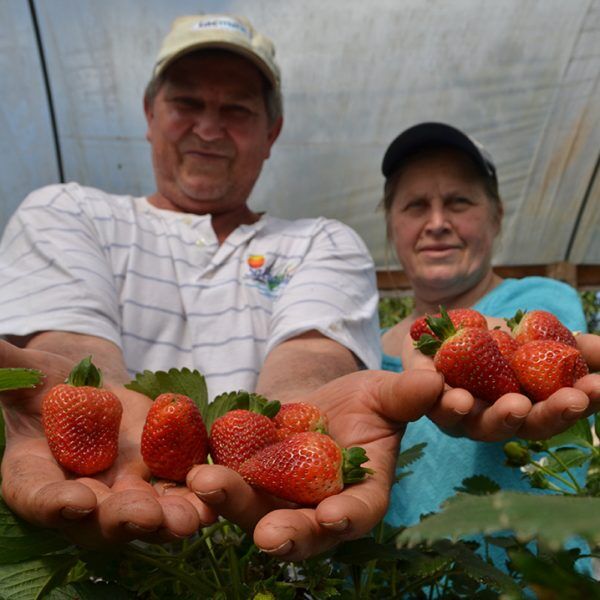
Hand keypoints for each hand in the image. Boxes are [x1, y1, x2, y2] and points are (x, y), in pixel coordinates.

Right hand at [0, 340, 214, 545]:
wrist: (92, 389)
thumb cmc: (50, 384)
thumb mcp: (28, 373)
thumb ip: (8, 369)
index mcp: (36, 474)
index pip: (38, 496)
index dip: (54, 503)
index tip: (75, 500)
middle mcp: (82, 494)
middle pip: (98, 520)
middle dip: (122, 519)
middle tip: (145, 515)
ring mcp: (124, 490)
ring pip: (146, 516)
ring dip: (170, 519)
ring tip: (193, 517)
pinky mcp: (160, 476)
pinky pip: (180, 492)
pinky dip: (199, 497)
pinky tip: (218, 498)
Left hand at [187, 368, 444, 560]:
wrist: (318, 397)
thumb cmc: (361, 400)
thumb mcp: (383, 392)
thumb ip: (406, 394)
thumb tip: (439, 382)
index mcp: (360, 491)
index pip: (360, 511)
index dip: (349, 517)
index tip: (333, 517)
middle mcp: (318, 505)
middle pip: (304, 527)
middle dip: (287, 532)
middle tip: (268, 536)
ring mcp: (279, 496)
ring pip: (256, 510)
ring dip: (232, 503)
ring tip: (209, 484)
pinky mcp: (246, 479)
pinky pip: (227, 483)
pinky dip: (211, 479)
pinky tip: (192, 466)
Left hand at [401, 329, 599, 441]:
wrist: (443, 327)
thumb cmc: (499, 342)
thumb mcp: (540, 337)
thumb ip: (575, 348)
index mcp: (522, 408)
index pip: (553, 413)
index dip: (576, 404)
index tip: (597, 387)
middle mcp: (489, 418)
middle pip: (520, 425)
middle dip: (547, 414)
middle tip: (570, 400)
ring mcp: (454, 411)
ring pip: (473, 423)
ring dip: (496, 416)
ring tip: (514, 404)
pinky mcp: (421, 395)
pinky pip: (427, 401)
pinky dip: (437, 396)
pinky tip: (449, 389)